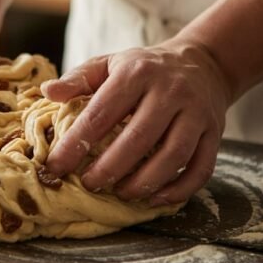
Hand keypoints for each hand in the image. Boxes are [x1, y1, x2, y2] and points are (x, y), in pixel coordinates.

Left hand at [41, 40, 232, 205]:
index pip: (102, 112)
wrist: (202, 63)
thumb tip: (47, 92)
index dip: (77, 143)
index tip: (56, 165)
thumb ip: (78, 79)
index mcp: (137, 72)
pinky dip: (179, 189)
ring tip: (121, 194)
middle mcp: (170, 91)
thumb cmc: (145, 69)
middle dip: (110, 167)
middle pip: (139, 137)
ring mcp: (196, 113)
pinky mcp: (215, 133)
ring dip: (145, 182)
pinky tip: (155, 199)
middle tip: (89, 184)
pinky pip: (201, 167)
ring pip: (173, 155)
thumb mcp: (110, 64)